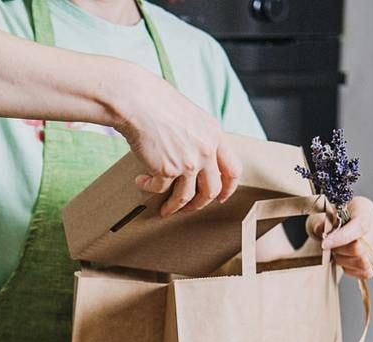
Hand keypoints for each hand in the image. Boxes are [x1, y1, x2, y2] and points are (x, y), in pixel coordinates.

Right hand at [112, 70, 240, 216]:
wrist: (138, 102)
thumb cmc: (159, 103)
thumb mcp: (192, 117)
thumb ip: (200, 138)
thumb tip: (197, 161)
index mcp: (215, 135)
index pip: (233, 169)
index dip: (228, 188)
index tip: (220, 197)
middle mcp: (206, 151)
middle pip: (211, 190)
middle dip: (199, 204)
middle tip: (188, 208)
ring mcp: (188, 162)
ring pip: (186, 197)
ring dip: (174, 206)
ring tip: (164, 208)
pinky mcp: (167, 170)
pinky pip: (160, 189)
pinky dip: (149, 188)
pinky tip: (141, 182)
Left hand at [308, 196, 372, 279]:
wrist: (336, 230)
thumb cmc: (330, 222)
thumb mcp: (319, 218)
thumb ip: (318, 223)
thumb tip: (321, 230)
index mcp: (364, 208)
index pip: (360, 225)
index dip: (342, 238)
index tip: (325, 244)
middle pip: (361, 247)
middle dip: (339, 251)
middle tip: (330, 247)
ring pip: (363, 262)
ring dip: (344, 261)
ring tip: (337, 252)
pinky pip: (365, 272)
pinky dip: (351, 269)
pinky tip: (345, 260)